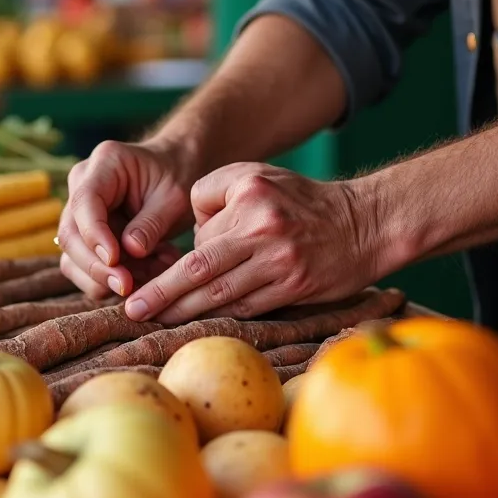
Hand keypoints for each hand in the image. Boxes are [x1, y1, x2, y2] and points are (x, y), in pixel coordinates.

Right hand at [57, 140, 194, 298]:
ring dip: (108, 278)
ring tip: (152, 273)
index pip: (85, 203)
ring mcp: (79, 212)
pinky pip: (85, 268)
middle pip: (71, 235)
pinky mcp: (84, 236)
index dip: (94, 236)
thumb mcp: (174, 196)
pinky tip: (146, 274)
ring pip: (73, 258)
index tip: (114, 261)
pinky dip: (112, 280)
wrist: (177, 170)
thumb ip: (151, 223)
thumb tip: (130, 251)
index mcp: (105, 164)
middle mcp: (82, 185)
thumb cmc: (177, 176)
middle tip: (128, 286)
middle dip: (97, 267)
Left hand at [124, 163, 377, 323]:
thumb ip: (215, 194)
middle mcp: (263, 229)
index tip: (150, 269)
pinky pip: (246, 306)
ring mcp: (279, 262)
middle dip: (161, 292)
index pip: (198, 224)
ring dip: (183, 311)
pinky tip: (197, 323)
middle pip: (198, 267)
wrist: (365, 224)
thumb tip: (189, 236)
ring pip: (219, 293)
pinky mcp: (293, 289)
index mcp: (251, 196)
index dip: (176, 250)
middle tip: (131, 310)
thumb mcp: (259, 175)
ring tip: (154, 320)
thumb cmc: (302, 200)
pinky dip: (219, 315)